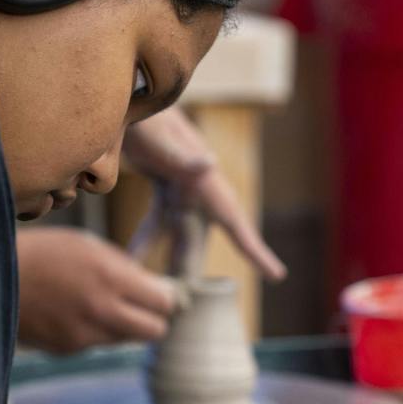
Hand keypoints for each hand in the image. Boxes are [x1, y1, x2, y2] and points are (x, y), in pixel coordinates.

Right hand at [17, 228, 175, 353]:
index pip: (164, 302)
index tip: (157, 293)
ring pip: (125, 339)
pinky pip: (96, 343)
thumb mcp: (86, 245)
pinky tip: (70, 312)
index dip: (164, 298)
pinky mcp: (67, 349)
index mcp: (110, 276)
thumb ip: (124, 268)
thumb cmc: (41, 253)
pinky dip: (92, 331)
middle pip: (154, 331)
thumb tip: (155, 287)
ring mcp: (84, 334)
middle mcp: (102, 310)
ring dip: (121, 325)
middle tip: (140, 307)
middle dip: (152, 319)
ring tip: (97, 303)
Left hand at [125, 107, 285, 282]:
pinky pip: (156, 224)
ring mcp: (182, 192)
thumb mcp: (162, 134)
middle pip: (200, 243)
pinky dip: (143, 243)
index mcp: (207, 183)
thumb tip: (209, 163)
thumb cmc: (148, 115)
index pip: (236, 224)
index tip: (277, 274)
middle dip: (194, 274)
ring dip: (169, 264)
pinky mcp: (164, 189)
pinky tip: (126, 263)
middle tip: (187, 308)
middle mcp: (199, 191)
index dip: (255, 252)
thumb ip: (181, 154)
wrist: (130, 95)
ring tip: (161, 295)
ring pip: (180, 238)